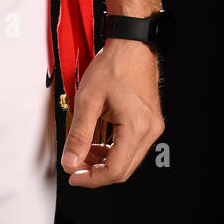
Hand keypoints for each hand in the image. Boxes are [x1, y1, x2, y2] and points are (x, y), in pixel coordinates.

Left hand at [60, 39, 164, 186]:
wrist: (131, 45)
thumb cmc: (113, 65)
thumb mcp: (88, 100)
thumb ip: (78, 134)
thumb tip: (70, 161)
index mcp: (137, 127)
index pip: (115, 170)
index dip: (91, 178)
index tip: (73, 175)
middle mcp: (150, 131)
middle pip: (123, 169)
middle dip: (96, 171)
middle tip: (75, 165)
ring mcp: (152, 126)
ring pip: (128, 159)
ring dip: (104, 161)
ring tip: (83, 152)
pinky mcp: (150, 122)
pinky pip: (132, 146)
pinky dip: (114, 149)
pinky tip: (98, 143)